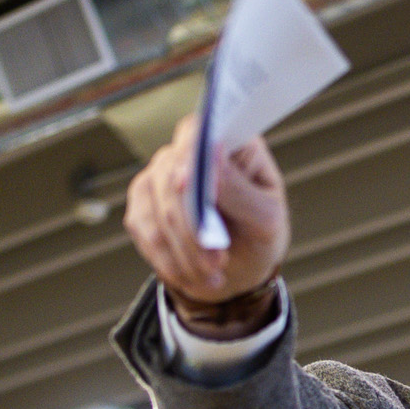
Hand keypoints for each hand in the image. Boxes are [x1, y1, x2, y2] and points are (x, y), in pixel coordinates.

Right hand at [123, 113, 289, 334]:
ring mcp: (160, 174)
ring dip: (184, 251)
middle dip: (194, 228)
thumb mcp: (267, 219)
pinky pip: (143, 230)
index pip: (199, 132)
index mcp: (226, 141)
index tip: (191, 183)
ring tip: (212, 276)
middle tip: (218, 261)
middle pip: (173, 180)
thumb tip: (212, 155)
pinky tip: (191, 275)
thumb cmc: (258, 234)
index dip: (191, 156)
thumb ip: (240, 189)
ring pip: (157, 210)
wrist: (239, 268)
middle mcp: (187, 150)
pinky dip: (168, 260)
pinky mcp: (142, 203)